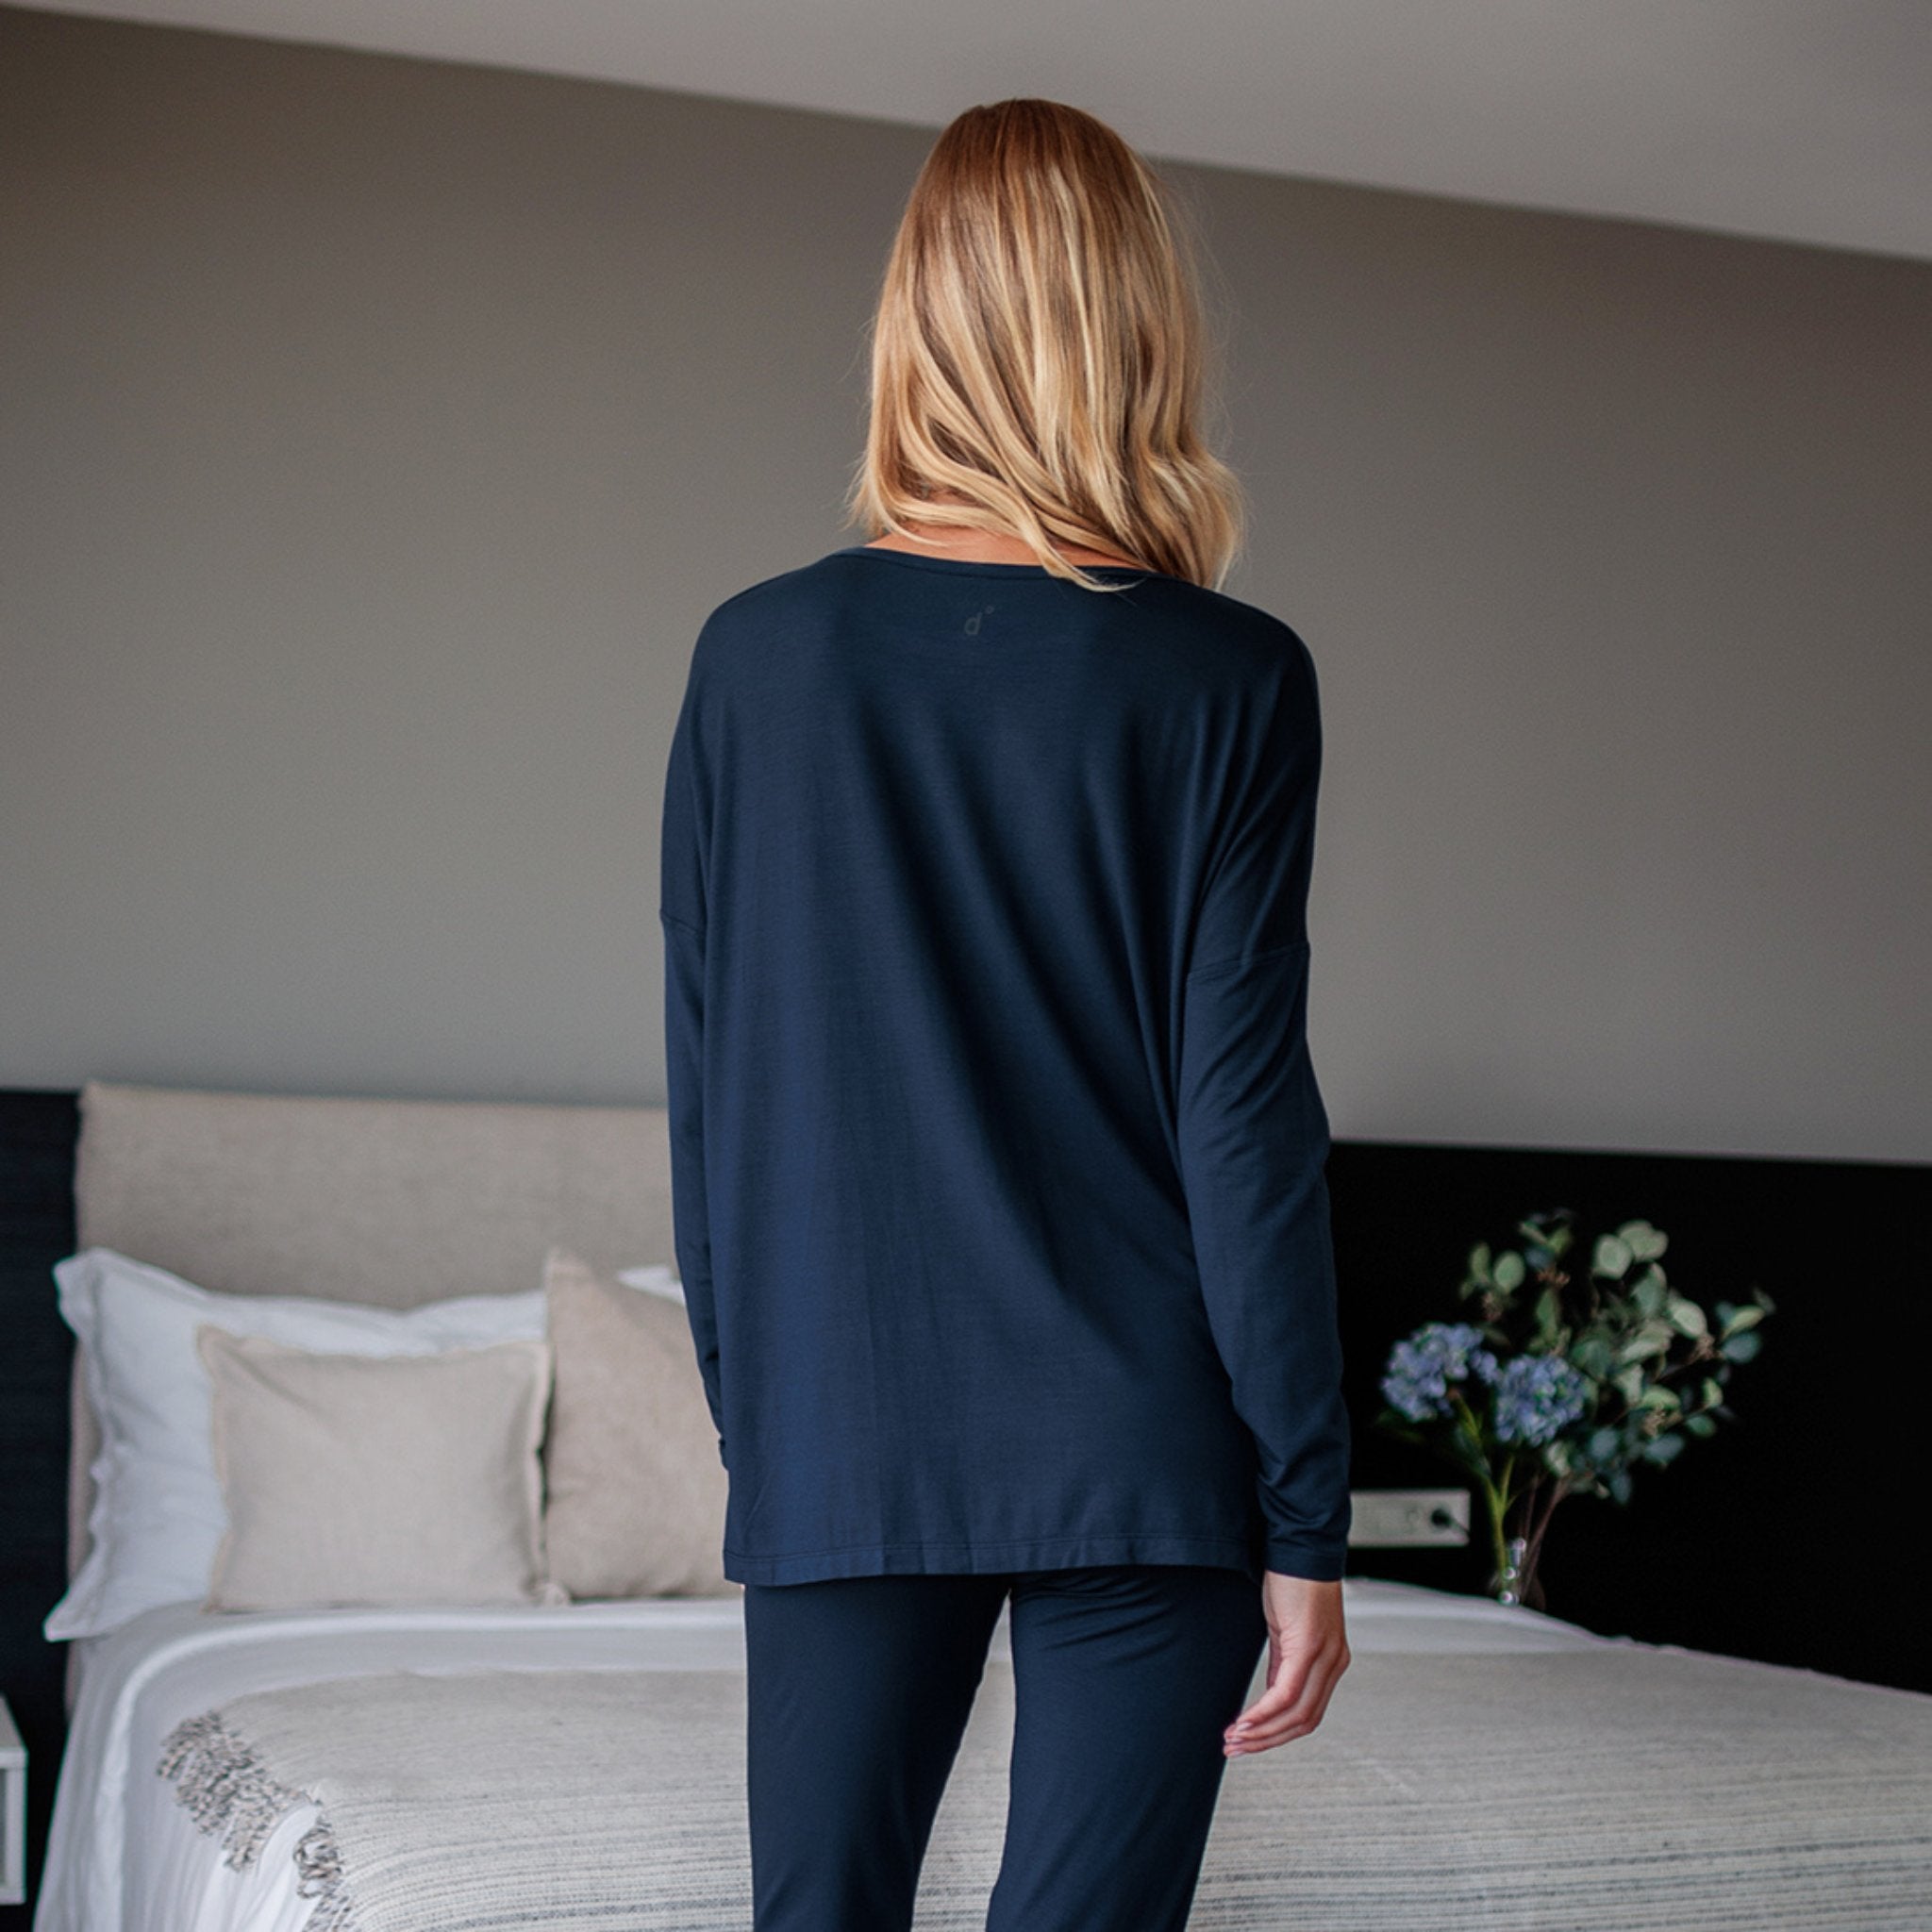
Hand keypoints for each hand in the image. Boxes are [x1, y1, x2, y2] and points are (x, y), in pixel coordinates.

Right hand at [1223, 1572, 1348, 1756]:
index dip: (1277, 1733)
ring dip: (1262, 1732)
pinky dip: (1263, 1712)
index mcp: (1331, 1661)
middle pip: (1304, 1722)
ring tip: (1233, 1739)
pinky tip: (1243, 1721)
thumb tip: (1273, 1695)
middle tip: (1234, 1748)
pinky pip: (1286, 1693)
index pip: (1308, 1713)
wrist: (1300, 1545)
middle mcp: (1334, 1663)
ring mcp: (1325, 1657)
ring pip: (1297, 1714)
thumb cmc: (1293, 1579)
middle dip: (1266, 1741)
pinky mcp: (1309, 1646)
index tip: (1248, 1741)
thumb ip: (1284, 1663)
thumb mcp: (1287, 1628)